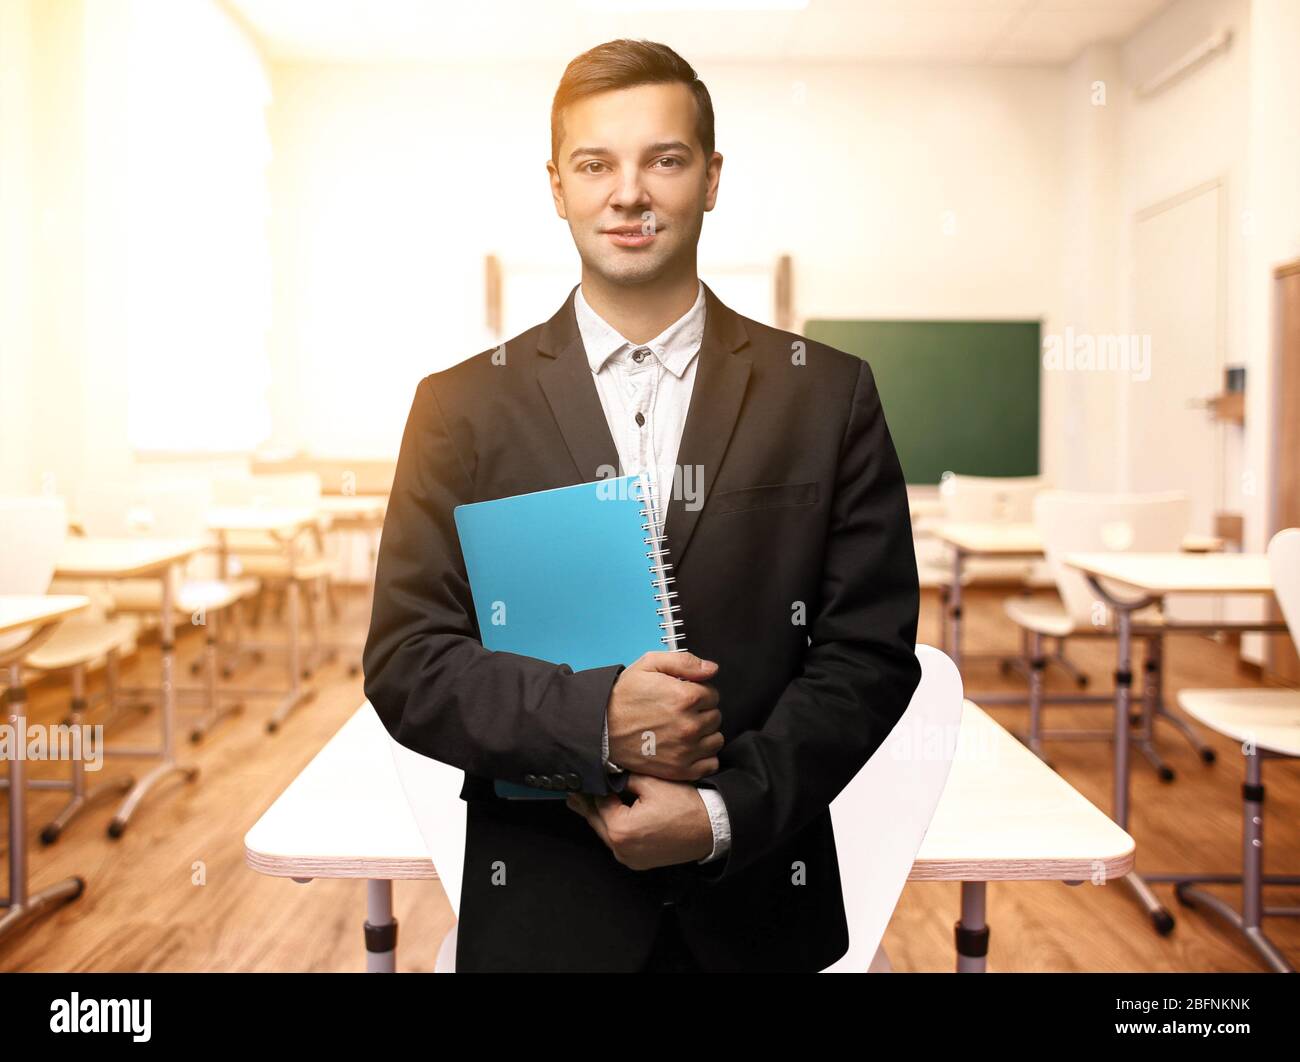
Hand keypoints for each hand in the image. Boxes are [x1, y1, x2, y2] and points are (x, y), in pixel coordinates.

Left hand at [566, 774, 713, 869]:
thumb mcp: (652, 783)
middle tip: (574, 792)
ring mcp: (630, 859)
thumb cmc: (685, 806)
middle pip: (597, 821)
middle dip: (588, 804)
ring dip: (601, 816)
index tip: (581, 779)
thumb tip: (607, 772)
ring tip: (591, 800)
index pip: (597, 803)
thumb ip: (624, 778)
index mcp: (620, 830)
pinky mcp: (639, 862)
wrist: (711, 829)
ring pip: (607, 833)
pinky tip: (613, 814)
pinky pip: (619, 842)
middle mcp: (621, 849)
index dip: (591, 788)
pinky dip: (615, 827)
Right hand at [606, 651, 722, 780]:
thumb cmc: (623, 696)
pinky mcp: (680, 769)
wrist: (602, 727)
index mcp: (685, 697)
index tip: (684, 695)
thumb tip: (712, 668)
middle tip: (680, 712)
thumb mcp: (649, 665)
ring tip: (684, 729)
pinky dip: (704, 757)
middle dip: (702, 712)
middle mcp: (689, 725)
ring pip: (715, 739)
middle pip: (715, 716)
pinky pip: (710, 764)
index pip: (713, 694)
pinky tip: (689, 748)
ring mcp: (686, 750)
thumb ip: (684, 662)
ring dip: (705, 734)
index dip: (699, 692)